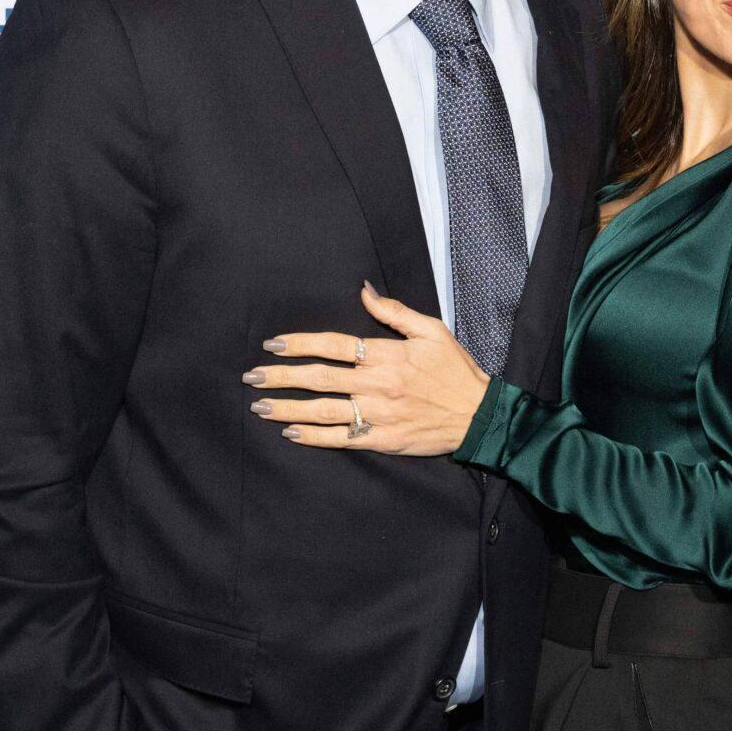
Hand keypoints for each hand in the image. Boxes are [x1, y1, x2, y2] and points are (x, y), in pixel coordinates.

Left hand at [241, 282, 489, 455]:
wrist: (479, 416)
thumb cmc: (455, 371)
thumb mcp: (431, 330)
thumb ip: (394, 312)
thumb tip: (363, 291)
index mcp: (386, 354)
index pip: (332, 345)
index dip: (299, 344)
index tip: (273, 345)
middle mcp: (377, 385)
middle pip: (319, 378)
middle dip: (281, 377)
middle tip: (252, 376)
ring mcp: (378, 415)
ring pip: (324, 410)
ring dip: (288, 408)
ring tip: (260, 406)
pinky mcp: (383, 440)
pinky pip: (342, 439)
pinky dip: (314, 437)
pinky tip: (290, 433)